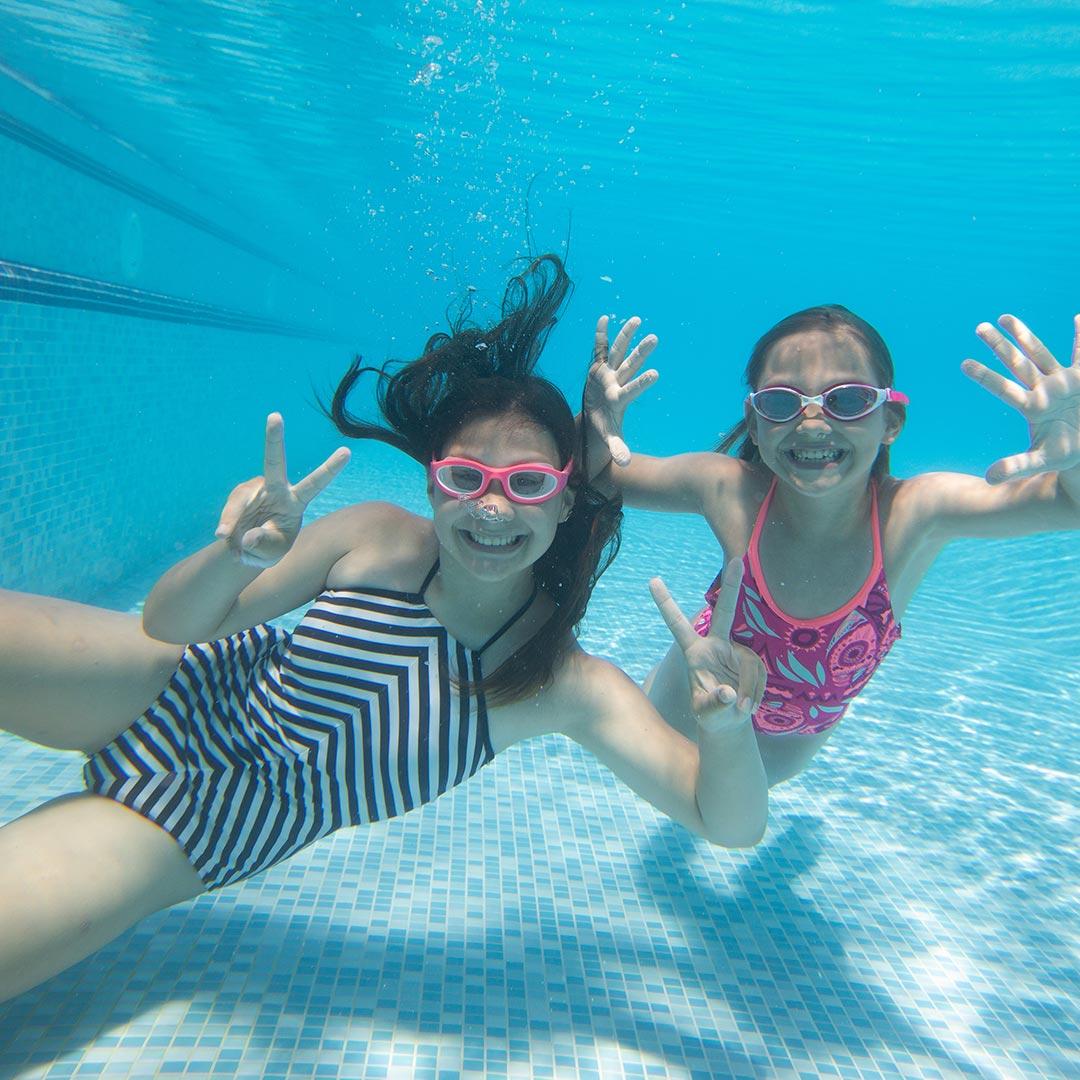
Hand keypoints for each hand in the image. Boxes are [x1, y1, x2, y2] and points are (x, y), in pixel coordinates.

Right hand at [215, 413, 350, 567]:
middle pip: (273, 462)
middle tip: (275, 415)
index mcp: (296, 502)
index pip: (315, 484)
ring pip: (239, 503)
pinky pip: (228, 514)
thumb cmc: (270, 547)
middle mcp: (276, 489)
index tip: (348, 451)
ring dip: (234, 526)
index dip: (330, 469)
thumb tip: (247, 536)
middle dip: (273, 438)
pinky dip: (226, 529)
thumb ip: (264, 545)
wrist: (247, 549)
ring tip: (238, 550)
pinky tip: (227, 539)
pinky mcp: (237, 495)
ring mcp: (254, 489)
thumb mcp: (272, 554)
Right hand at [584, 315, 658, 466]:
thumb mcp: (608, 436)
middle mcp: (616, 381)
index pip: (633, 389)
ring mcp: (608, 372)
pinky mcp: (598, 366)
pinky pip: (599, 348)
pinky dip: (600, 335)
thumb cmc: (604, 424)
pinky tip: (604, 318)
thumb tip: (626, 464)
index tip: (656, 373)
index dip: (642, 382)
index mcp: (619, 398)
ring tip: (637, 319)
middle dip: (640, 352)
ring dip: (626, 336)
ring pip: (618, 351)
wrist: (596, 414)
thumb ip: (618, 447)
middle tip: (654, 339)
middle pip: (630, 365)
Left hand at [649, 560, 765, 734]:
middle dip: (733, 586)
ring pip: (750, 665)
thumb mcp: (708, 715)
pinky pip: (760, 674)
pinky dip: (756, 693)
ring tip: (741, 710)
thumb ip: (716, 705)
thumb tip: (729, 694)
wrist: (730, 721)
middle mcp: (716, 645)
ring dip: (748, 691)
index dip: (665, 603)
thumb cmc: (711, 716)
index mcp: (695, 653)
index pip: (677, 625)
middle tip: (738, 560)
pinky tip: (748, 705)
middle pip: (726, 612)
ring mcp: (736, 651)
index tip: (652, 580)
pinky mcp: (752, 661)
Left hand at [962, 314, 1079, 483]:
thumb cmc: (1065, 454)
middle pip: (1016, 363)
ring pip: (1040, 353)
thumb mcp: (1042, 460)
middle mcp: (1043, 390)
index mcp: (1032, 408)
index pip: (1003, 388)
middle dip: (999, 346)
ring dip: (1024, 335)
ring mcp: (1063, 382)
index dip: (985, 376)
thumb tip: (989, 478)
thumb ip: (1016, 466)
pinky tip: (1078, 316)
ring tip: (1004, 317)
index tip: (963, 364)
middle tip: (978, 327)